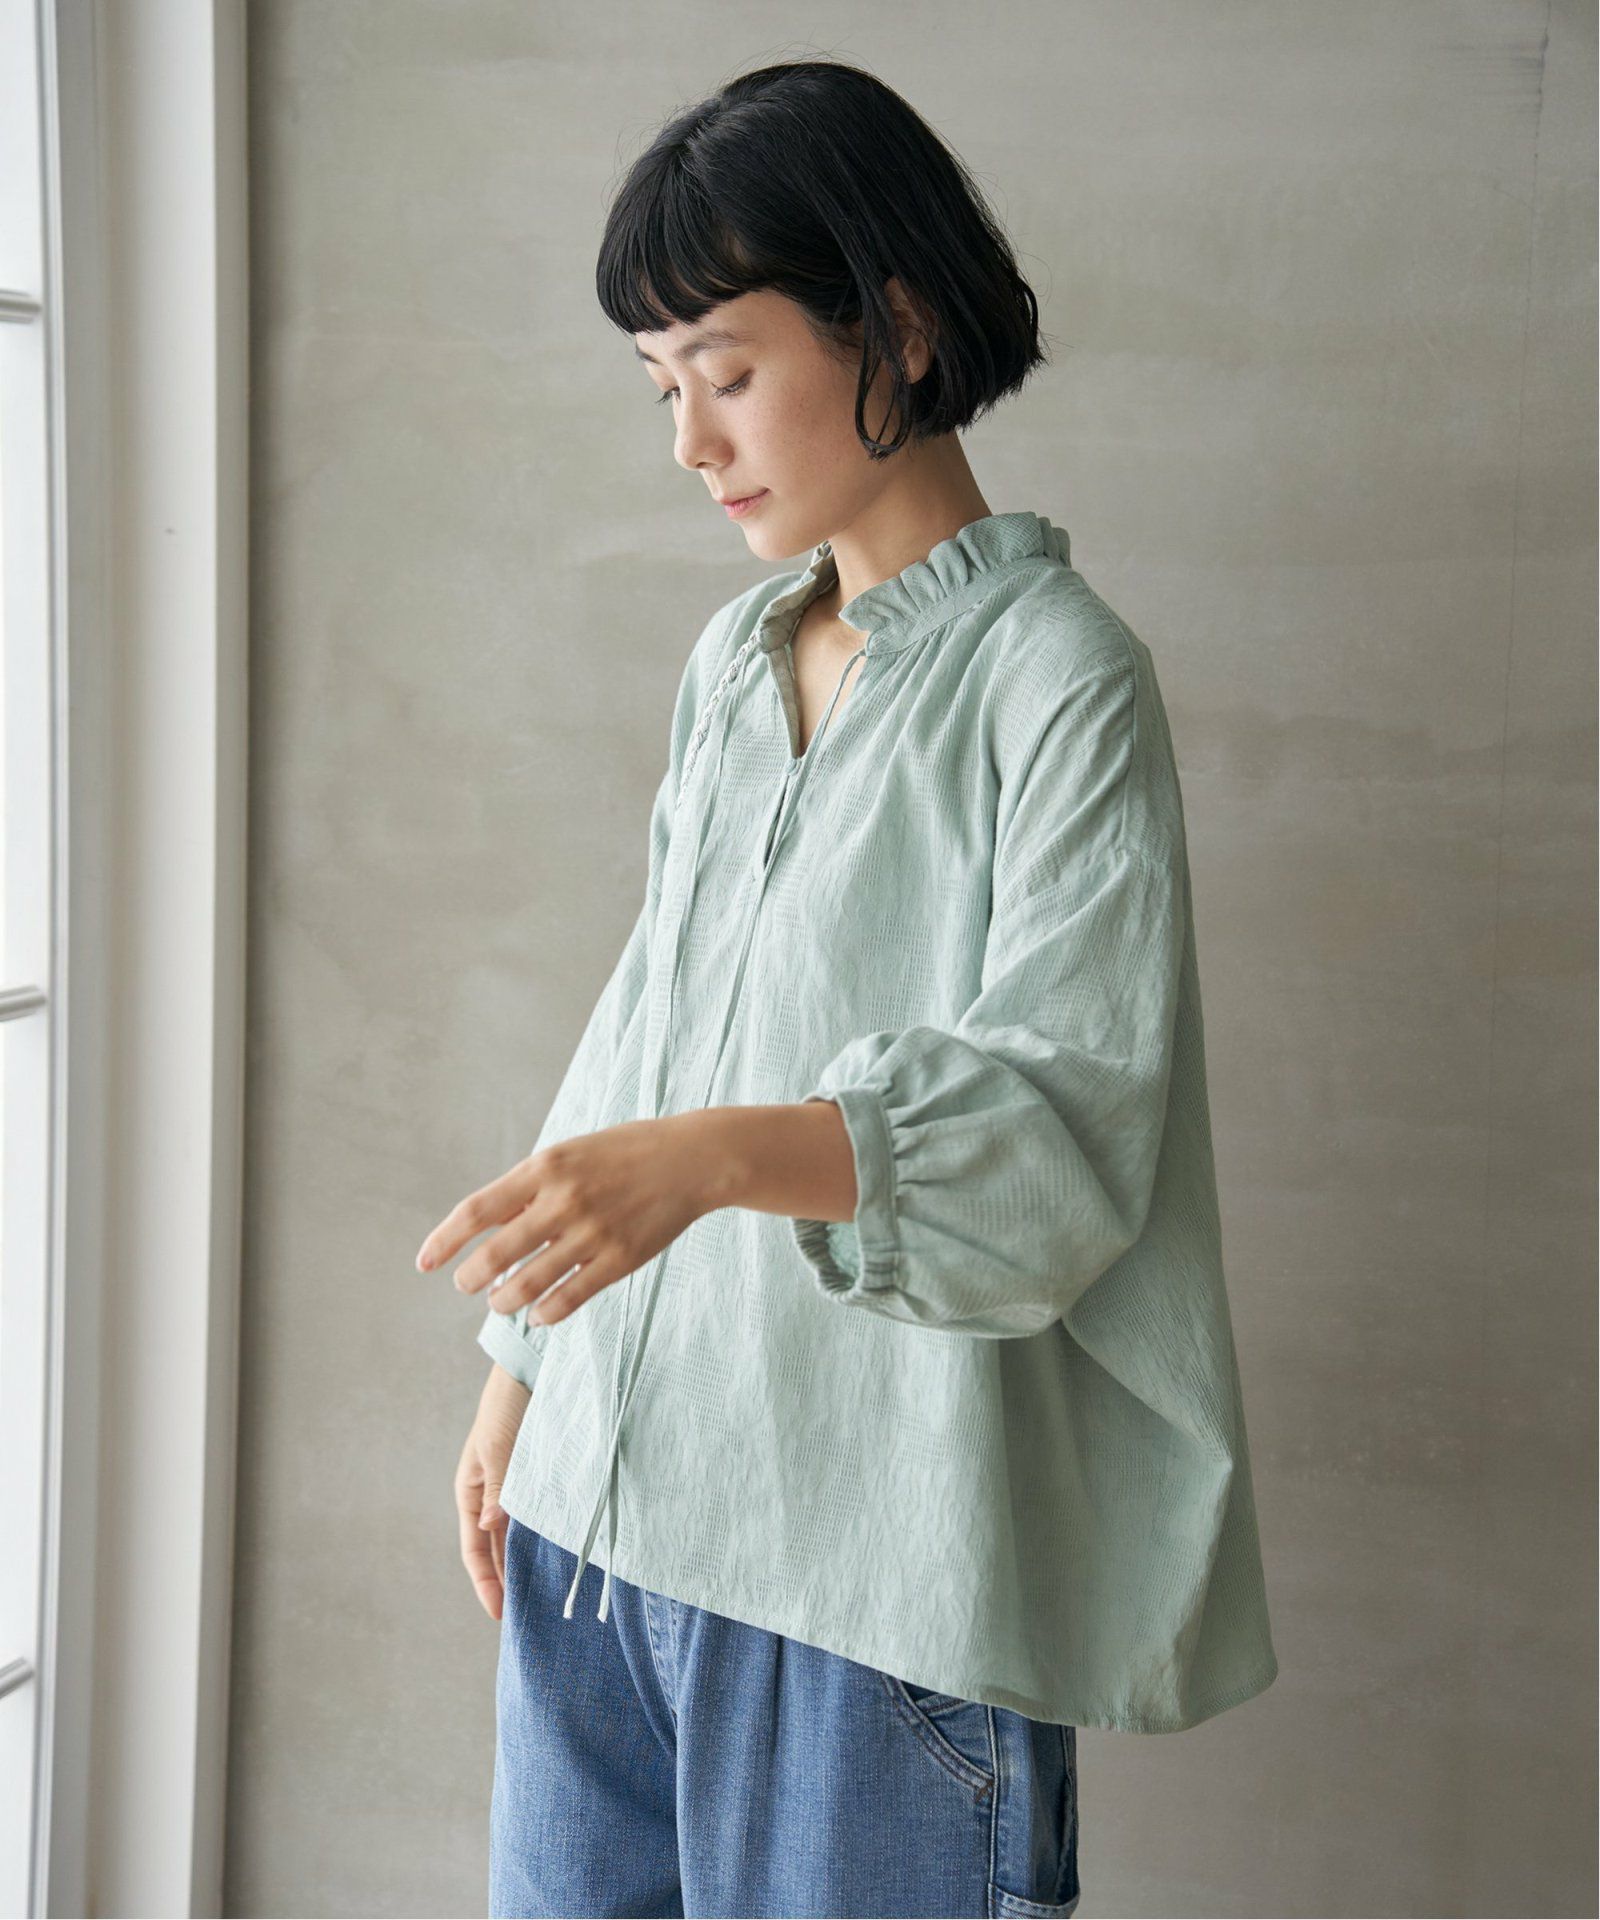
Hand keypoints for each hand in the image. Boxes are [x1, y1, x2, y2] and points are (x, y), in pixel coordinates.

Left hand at [418, 1114, 724, 1329]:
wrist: (690, 1159)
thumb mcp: (568, 1154)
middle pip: (495, 1255)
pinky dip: (545, 1312)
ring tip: (501, 1302)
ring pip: (527, 1285)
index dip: (443, 1241)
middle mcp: (563, 1200)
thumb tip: (488, 1228)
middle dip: (469, 1279)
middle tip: (466, 1285)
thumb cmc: (622, 1154)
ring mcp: (592, 1233)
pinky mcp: (619, 1260)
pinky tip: (539, 1313)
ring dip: (503, 1301)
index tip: (424, 1263)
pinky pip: (568, 1300)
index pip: (476, 1211)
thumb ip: (528, 1189)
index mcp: (545, 1167)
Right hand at [456, 1361, 530, 1620]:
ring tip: (544, 1594)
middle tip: (524, 1616)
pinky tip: (560, 1554)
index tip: (500, 1614)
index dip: (485, 1582)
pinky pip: (539, 1516)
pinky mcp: (539, 1477)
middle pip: (495, 1549)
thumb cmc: (507, 1405)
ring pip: (518, 1536)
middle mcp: (491, 1495)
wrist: (533, 1368)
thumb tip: (488, 1527)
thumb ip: (498, 1488)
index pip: (474, 1549)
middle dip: (505, 1580)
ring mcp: (515, 1487)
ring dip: (526, 1561)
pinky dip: (545, 1537)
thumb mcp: (498, 1447)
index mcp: (471, 1490)